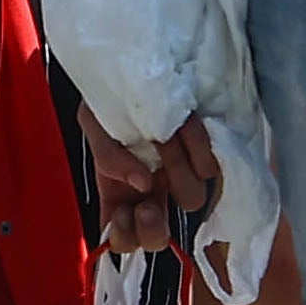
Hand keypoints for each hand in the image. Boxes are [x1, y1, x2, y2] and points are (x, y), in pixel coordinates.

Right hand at [81, 107, 216, 251]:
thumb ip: (107, 156)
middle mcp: (149, 192)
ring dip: (176, 167)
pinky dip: (199, 145)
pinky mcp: (205, 154)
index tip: (127, 210)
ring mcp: (179, 175)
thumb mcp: (94, 123)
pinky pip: (211, 166)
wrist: (143, 64)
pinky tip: (185, 124)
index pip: (122, 241)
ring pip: (190, 199)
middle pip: (158, 239)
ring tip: (164, 136)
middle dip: (153, 224)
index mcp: (117, 193)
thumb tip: (142, 184)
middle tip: (148, 188)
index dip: (126, 236)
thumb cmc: (111, 98)